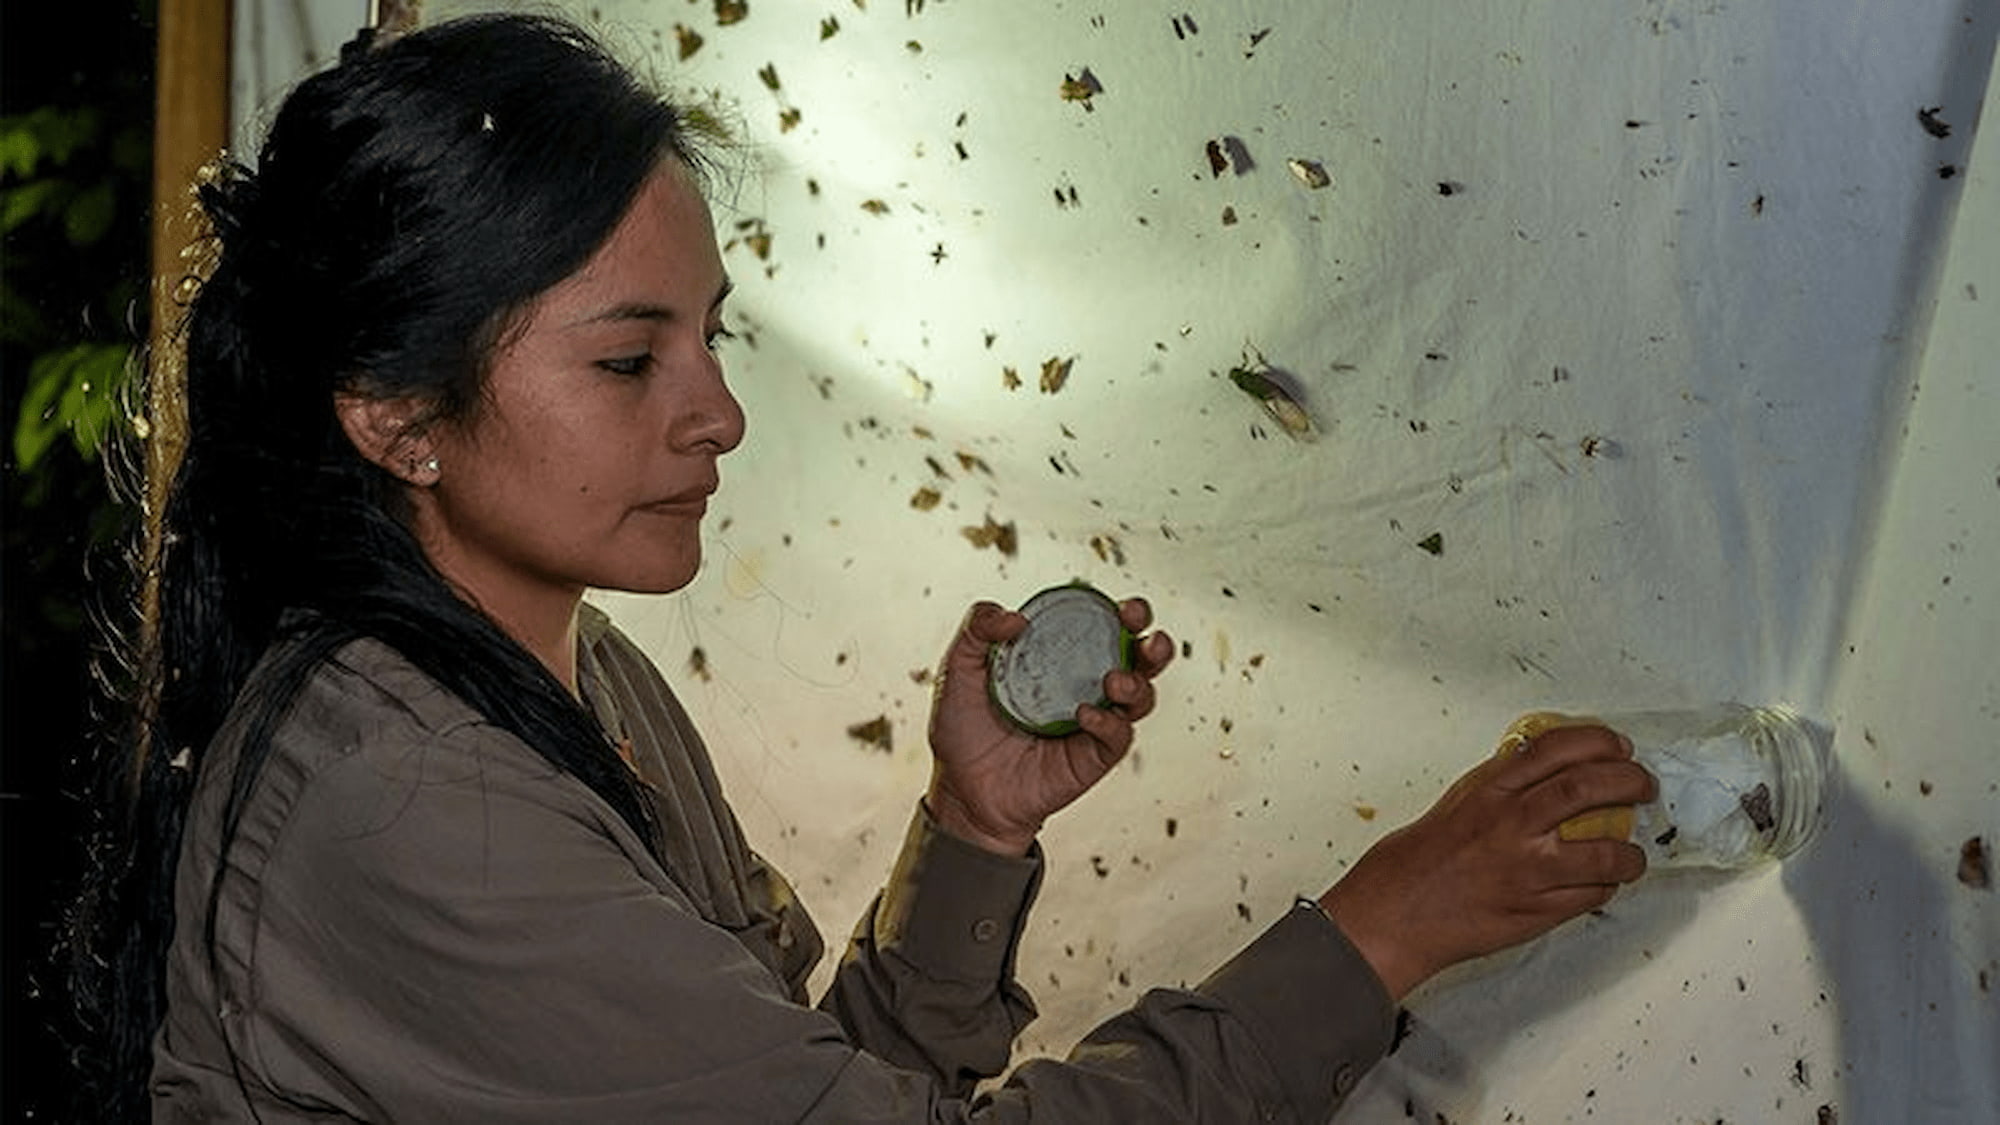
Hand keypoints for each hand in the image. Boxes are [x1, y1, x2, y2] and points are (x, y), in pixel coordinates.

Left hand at [925, 598, 1174, 855]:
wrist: (962, 789)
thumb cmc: (963, 729)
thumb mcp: (958, 670)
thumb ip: (977, 630)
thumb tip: (1015, 616)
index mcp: (1060, 658)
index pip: (1104, 627)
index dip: (1124, 614)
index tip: (1122, 608)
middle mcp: (1085, 685)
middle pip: (1140, 659)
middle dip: (1154, 644)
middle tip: (1142, 635)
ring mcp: (1094, 721)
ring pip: (1141, 697)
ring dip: (1138, 683)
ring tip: (1114, 681)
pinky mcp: (1093, 756)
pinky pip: (1118, 736)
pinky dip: (1108, 722)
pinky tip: (1084, 715)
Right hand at [1319, 724, 1654, 1000]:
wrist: (1396, 911)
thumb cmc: (1419, 860)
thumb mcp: (1459, 801)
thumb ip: (1503, 783)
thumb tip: (1547, 768)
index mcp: (1491, 790)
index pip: (1557, 748)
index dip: (1598, 741)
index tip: (1617, 746)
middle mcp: (1512, 823)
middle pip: (1590, 787)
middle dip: (1630, 781)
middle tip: (1642, 785)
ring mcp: (1528, 869)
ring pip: (1605, 851)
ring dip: (1631, 851)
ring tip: (1634, 852)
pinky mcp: (1537, 910)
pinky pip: (1591, 895)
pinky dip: (1607, 886)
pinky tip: (1605, 881)